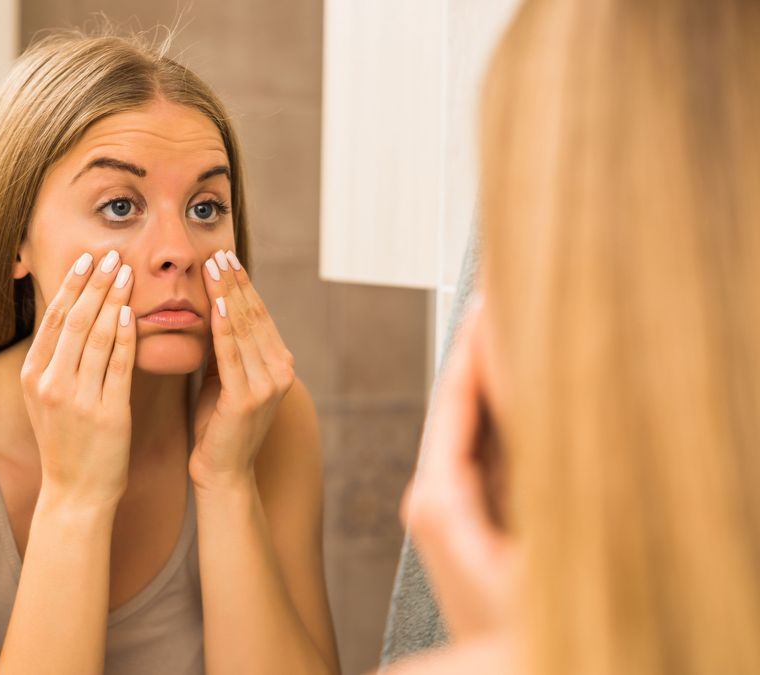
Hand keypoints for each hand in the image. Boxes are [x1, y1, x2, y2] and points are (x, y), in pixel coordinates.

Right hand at [20, 250, 136, 506]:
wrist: (76, 492)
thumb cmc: (68, 442)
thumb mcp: (48, 398)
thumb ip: (57, 359)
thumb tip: (72, 313)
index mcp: (34, 376)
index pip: (54, 318)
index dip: (72, 285)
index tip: (89, 258)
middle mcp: (51, 384)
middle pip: (75, 320)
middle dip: (95, 283)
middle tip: (113, 254)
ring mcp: (77, 400)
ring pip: (96, 337)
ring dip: (113, 299)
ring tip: (127, 272)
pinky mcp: (106, 414)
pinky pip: (118, 367)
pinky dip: (125, 337)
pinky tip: (133, 314)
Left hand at [189, 249, 295, 489]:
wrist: (222, 473)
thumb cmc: (218, 426)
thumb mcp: (224, 378)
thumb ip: (226, 348)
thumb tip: (213, 308)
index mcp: (278, 364)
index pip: (258, 314)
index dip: (242, 284)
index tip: (225, 257)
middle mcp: (280, 370)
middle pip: (254, 316)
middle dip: (234, 281)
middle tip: (218, 251)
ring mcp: (267, 385)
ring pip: (244, 329)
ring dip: (227, 294)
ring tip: (214, 267)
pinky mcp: (247, 398)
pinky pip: (231, 354)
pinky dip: (223, 327)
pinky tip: (215, 304)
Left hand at [401, 295, 516, 640]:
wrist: (503, 668)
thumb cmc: (516, 627)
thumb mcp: (521, 545)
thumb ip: (514, 481)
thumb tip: (508, 425)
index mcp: (441, 497)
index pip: (456, 400)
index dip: (474, 346)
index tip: (488, 297)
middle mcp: (437, 494)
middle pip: (461, 402)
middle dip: (483, 347)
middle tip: (502, 291)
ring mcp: (454, 502)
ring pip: (476, 420)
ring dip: (495, 371)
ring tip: (511, 317)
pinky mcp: (473, 512)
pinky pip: (488, 447)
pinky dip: (505, 408)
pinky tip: (523, 377)